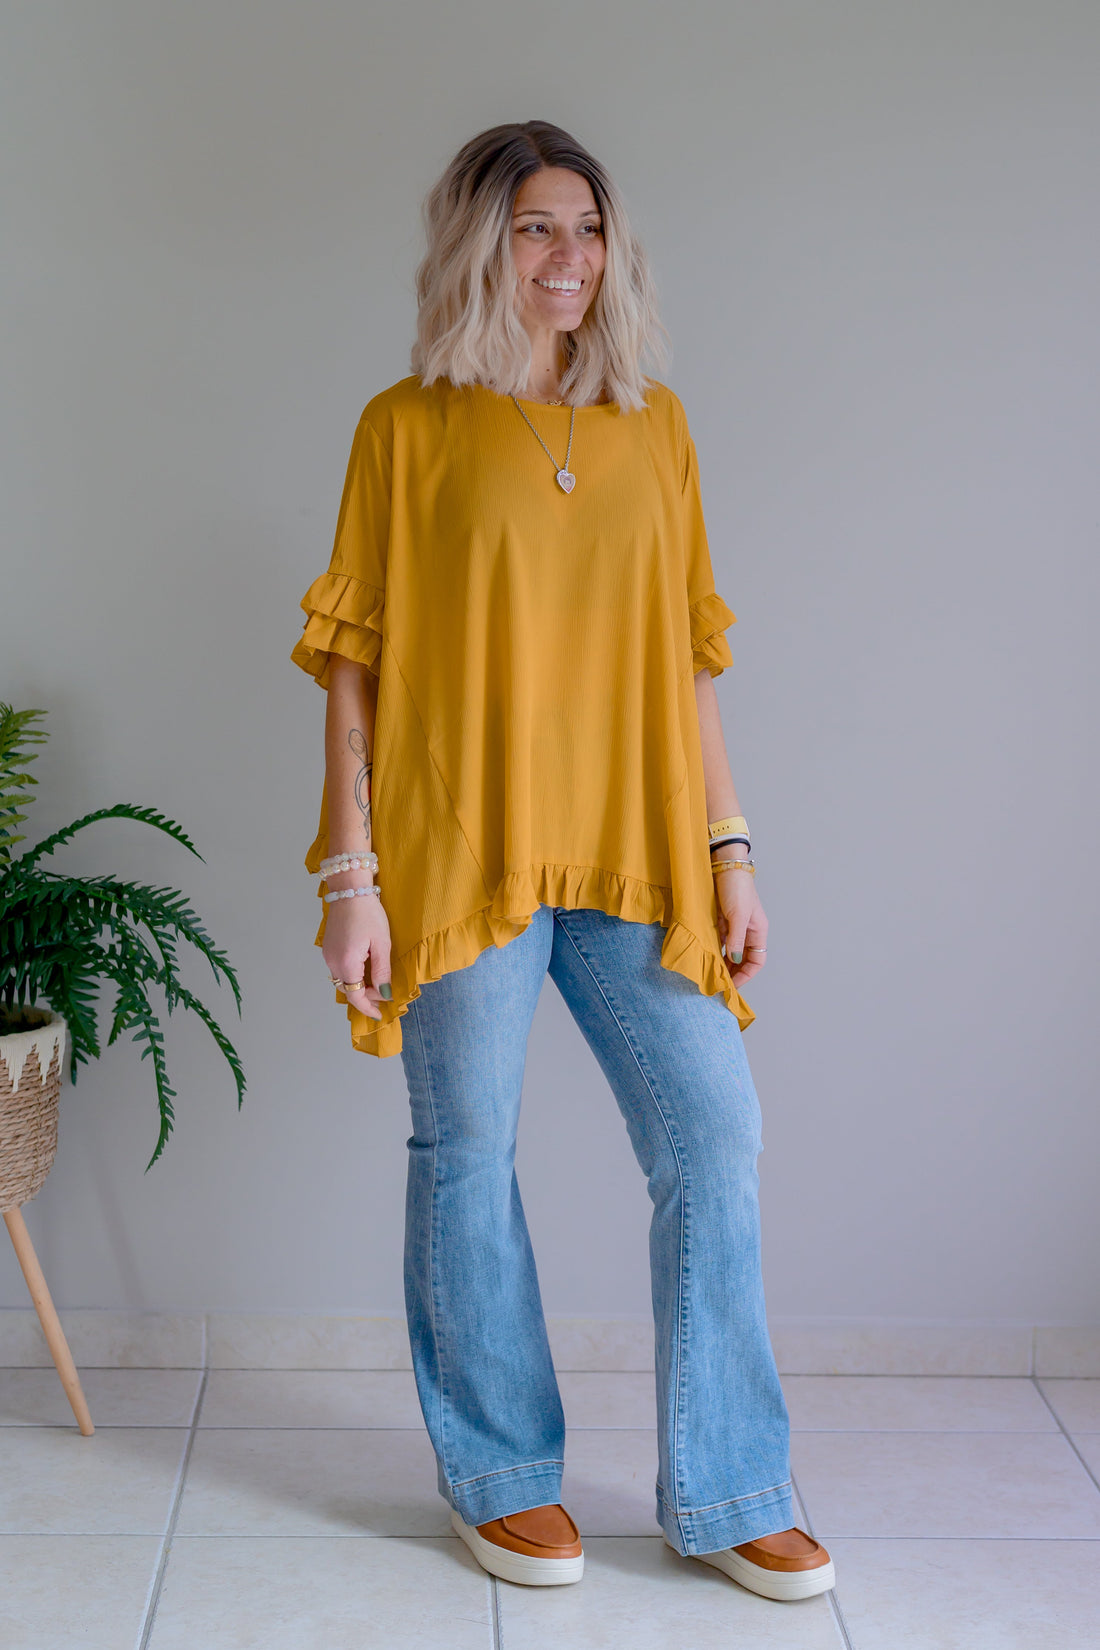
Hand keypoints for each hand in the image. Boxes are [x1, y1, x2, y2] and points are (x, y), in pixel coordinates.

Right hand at [321, 896, 391, 1020]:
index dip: (368, 1007)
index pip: (356, 996)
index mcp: (347, 963)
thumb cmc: (368, 913)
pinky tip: (364, 970)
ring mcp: (328, 955)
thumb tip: (384, 993)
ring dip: (358, 986)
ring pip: (342, 981)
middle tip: (383, 996)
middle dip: (365, 997)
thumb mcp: (381, 943)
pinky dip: (351, 975)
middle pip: (347, 990)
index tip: (380, 1014)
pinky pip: (338, 970)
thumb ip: (381, 971)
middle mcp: (333, 962)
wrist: (349, 890)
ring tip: (375, 984)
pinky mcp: (328, 948)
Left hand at [713, 867, 767, 990]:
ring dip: (723, 963)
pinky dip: (715, 951)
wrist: (724, 866)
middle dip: (734, 972)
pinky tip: (707, 958)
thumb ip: (736, 939)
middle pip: (744, 959)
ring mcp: (735, 926)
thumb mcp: (737, 916)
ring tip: (712, 975)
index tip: (732, 984)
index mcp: (758, 931)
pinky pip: (720, 942)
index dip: (746, 974)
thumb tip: (735, 960)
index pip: (757, 960)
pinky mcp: (723, 921)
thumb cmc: (736, 888)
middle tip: (719, 984)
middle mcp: (748, 931)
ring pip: (731, 952)